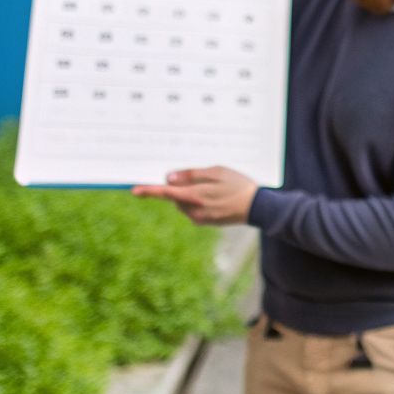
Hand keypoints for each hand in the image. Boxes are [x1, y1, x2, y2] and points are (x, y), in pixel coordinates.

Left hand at [132, 166, 257, 224]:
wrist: (258, 207)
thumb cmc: (239, 185)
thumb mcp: (217, 172)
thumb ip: (191, 175)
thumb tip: (169, 178)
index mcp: (195, 195)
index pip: (166, 193)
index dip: (149, 191)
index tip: (135, 191)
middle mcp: (193, 210)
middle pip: (175, 197)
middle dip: (180, 187)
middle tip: (202, 178)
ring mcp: (199, 218)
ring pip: (183, 203)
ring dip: (190, 194)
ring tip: (215, 188)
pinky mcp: (205, 222)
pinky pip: (192, 210)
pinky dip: (198, 201)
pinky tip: (216, 197)